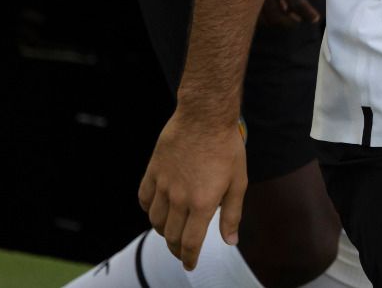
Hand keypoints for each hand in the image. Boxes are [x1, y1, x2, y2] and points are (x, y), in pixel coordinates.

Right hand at [138, 112, 246, 271]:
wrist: (205, 116)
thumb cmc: (226, 147)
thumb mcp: (239, 181)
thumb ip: (233, 214)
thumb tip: (230, 240)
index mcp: (203, 203)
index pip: (190, 243)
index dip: (189, 259)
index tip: (189, 266)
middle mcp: (180, 198)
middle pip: (171, 235)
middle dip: (176, 249)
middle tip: (182, 252)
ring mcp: (163, 184)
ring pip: (154, 220)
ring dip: (162, 231)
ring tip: (170, 232)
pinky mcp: (153, 170)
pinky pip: (143, 197)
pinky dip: (147, 208)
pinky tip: (155, 209)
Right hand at [258, 0, 320, 26]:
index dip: (303, 10)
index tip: (314, 18)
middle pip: (274, 10)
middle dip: (289, 20)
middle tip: (301, 22)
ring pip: (257, 11)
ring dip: (274, 19)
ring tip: (289, 19)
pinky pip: (244, 4)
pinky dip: (258, 13)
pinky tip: (269, 13)